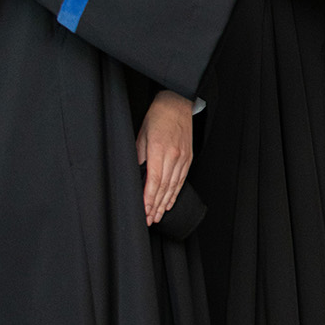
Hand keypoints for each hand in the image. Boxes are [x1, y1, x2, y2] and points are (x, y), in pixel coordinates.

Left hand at [137, 90, 192, 225]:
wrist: (177, 104)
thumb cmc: (157, 117)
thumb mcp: (141, 135)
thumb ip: (139, 157)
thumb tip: (136, 176)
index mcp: (159, 150)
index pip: (153, 180)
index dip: (148, 198)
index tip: (143, 211)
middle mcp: (173, 155)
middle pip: (164, 187)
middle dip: (155, 206)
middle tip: (149, 220)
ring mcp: (183, 157)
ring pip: (174, 185)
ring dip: (165, 203)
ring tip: (158, 216)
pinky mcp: (188, 157)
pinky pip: (182, 179)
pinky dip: (175, 193)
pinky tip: (170, 202)